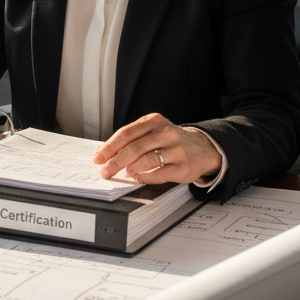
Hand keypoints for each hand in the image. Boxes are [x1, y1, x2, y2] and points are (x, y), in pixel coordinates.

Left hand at [92, 113, 221, 185]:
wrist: (201, 148)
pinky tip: (138, 178)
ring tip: (122, 173)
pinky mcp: (183, 166)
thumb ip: (130, 140)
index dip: (110, 147)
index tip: (98, 157)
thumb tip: (104, 153)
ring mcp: (176, 149)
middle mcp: (165, 133)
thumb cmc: (169, 141)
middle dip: (116, 160)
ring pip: (148, 158)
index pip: (126, 133)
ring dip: (131, 167)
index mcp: (153, 121)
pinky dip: (147, 177)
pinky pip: (161, 173)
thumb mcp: (151, 133)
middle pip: (135, 146)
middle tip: (105, 170)